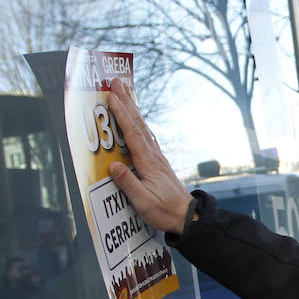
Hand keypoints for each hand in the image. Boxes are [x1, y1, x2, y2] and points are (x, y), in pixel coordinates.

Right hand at [106, 80, 193, 234]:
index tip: (113, 96)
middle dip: (127, 102)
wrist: (186, 216)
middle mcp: (153, 155)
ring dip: (132, 108)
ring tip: (124, 91)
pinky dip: (138, 122)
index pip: (132, 134)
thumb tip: (113, 166)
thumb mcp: (143, 202)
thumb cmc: (164, 211)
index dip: (122, 114)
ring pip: (142, 127)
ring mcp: (156, 157)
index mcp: (148, 163)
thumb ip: (128, 184)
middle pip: (138, 124)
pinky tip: (135, 117)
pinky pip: (145, 135)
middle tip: (117, 82)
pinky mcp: (157, 161)